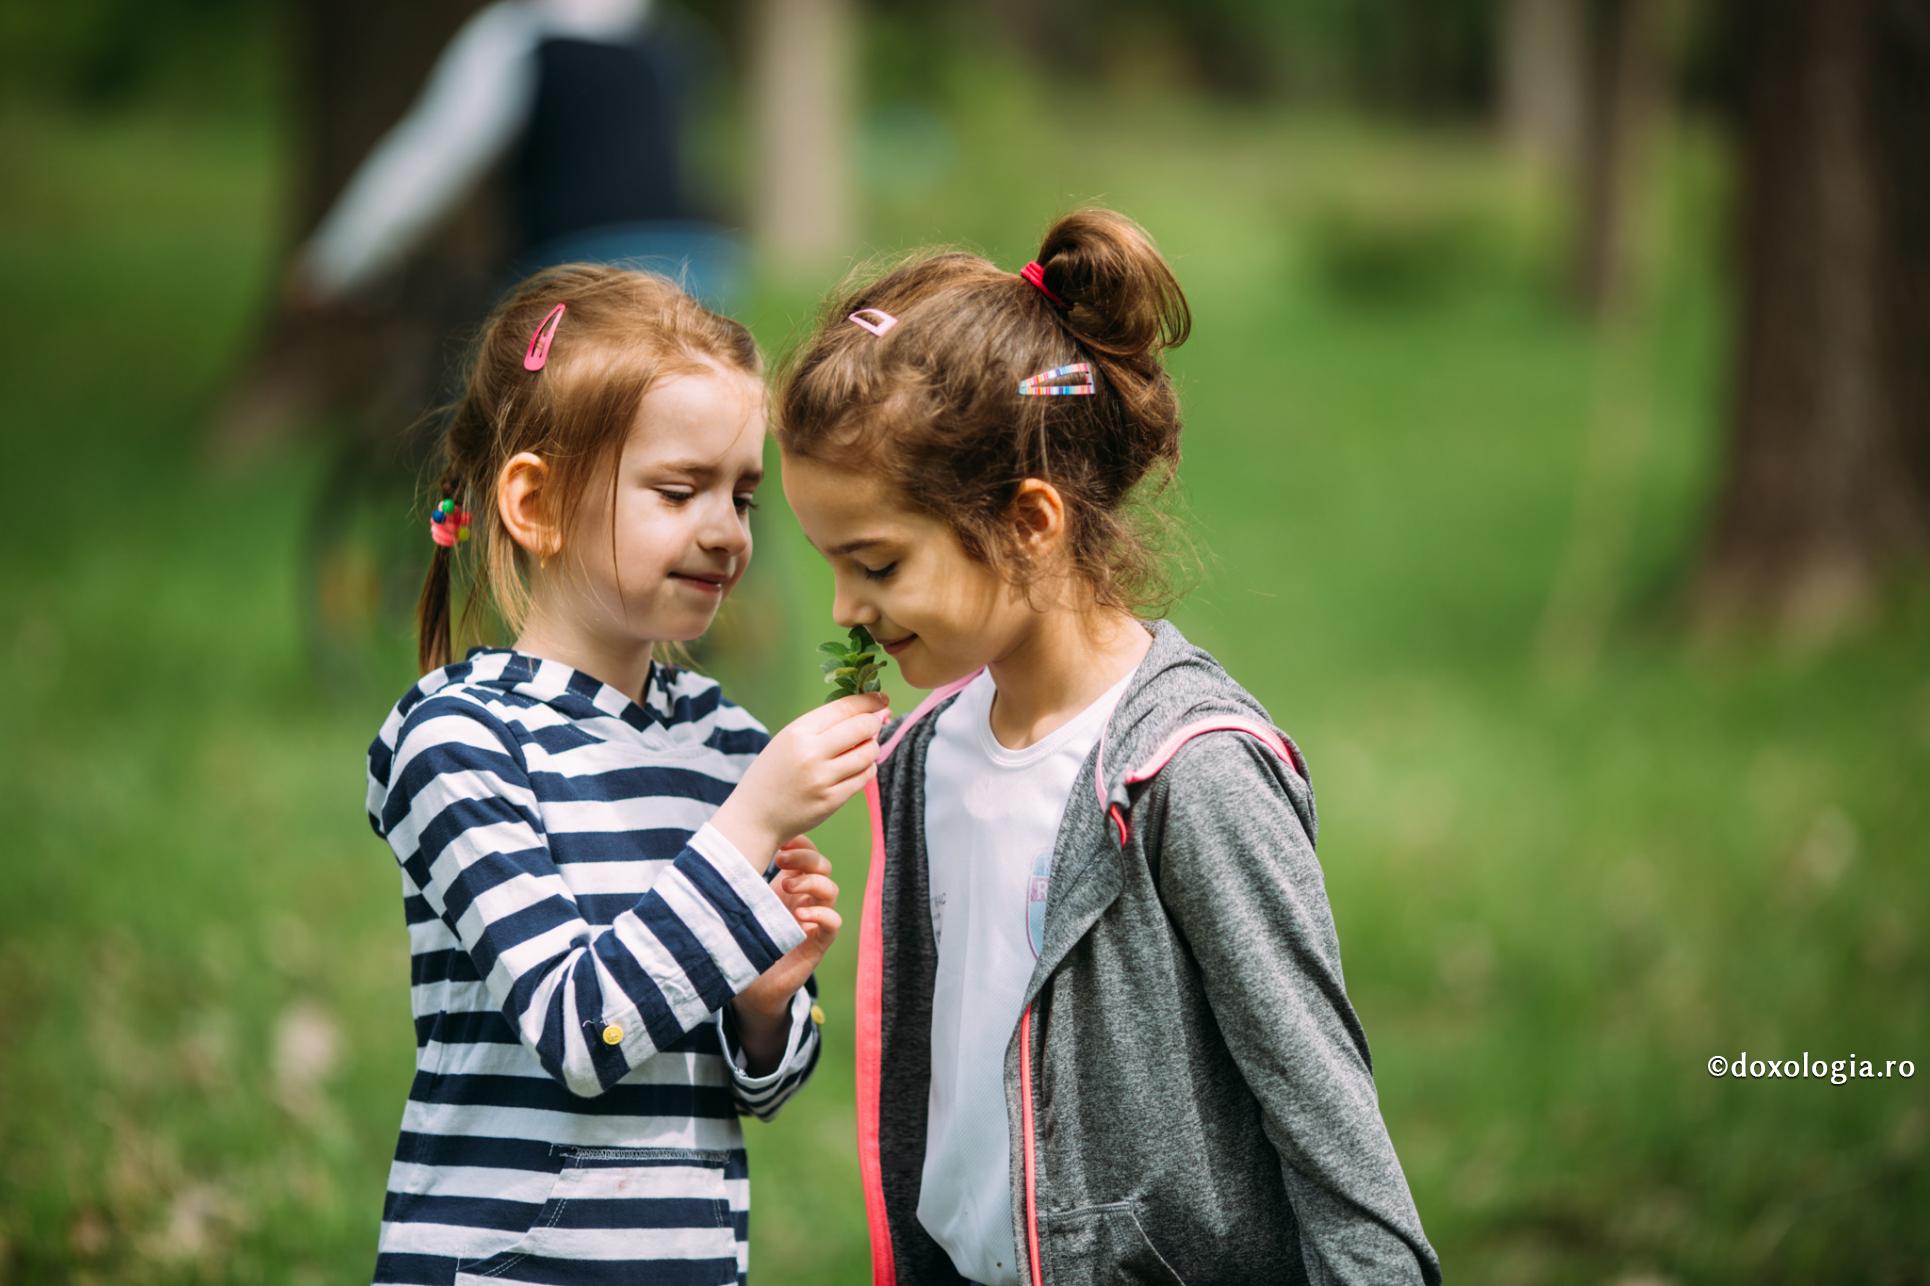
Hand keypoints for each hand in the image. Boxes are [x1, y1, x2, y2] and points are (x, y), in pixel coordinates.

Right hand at [711, 693, 887, 866]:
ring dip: (872, 747)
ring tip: (864, 747)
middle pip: (862, 727)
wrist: (754, 817)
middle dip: (874, 723)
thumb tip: (864, 712)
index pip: (844, 707)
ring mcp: (823, 778)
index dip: (868, 701)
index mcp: (797, 732)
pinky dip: (867, 768)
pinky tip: (858, 767)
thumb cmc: (772, 775)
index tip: (881, 699)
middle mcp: (811, 753)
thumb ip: (821, 726)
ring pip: (868, 753)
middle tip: (876, 723)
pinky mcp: (832, 800)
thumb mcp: (787, 740)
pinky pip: (864, 777)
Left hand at [733, 838, 841, 1069]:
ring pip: (831, 889)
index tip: (781, 841)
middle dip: (805, 857)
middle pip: (822, 866)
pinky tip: (801, 916)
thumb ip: (737, 884)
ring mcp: (812, 920)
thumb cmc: (740, 946)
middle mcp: (803, 900)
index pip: (807, 854)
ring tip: (788, 888)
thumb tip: (718, 853)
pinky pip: (833, 922)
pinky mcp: (817, 943)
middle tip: (781, 860)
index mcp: (786, 887)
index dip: (800, 843)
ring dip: (812, 882)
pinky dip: (822, 914)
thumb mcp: (737, 909)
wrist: (748, 990)